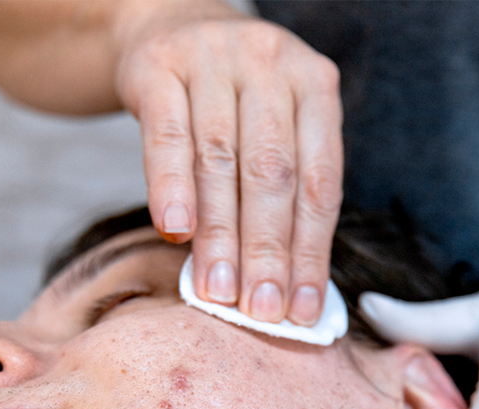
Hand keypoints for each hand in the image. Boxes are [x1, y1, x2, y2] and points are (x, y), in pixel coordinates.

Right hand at [116, 11, 342, 324]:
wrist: (172, 28)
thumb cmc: (233, 103)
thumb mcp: (275, 130)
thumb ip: (285, 194)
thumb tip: (289, 289)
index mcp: (315, 87)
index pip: (318, 184)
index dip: (311, 252)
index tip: (302, 309)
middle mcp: (271, 66)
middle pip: (273, 176)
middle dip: (268, 252)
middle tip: (262, 310)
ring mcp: (215, 61)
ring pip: (221, 162)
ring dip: (220, 235)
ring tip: (219, 291)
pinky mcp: (160, 67)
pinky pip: (167, 137)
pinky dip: (172, 188)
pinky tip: (176, 234)